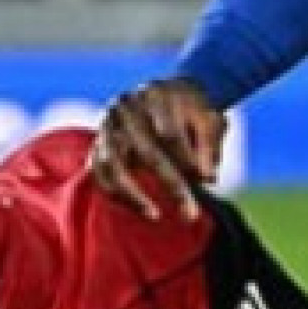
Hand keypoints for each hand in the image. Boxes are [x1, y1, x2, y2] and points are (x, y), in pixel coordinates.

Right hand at [90, 77, 225, 220]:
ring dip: (133, 195)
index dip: (188, 160)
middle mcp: (125, 107)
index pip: (170, 133)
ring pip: (112, 164)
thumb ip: (210, 146)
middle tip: (191, 214)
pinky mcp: (97, 144)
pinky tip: (142, 210)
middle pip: (146, 151)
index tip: (206, 181)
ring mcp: (107, 126)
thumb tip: (207, 178)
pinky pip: (100, 174)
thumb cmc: (191, 110)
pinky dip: (118, 195)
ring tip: (156, 215)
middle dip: (170, 184)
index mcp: (155, 94)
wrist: (168, 95)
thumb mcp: (209, 119)